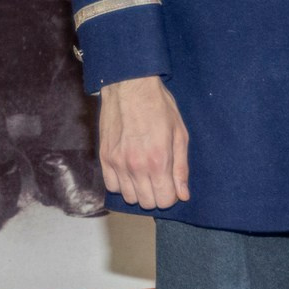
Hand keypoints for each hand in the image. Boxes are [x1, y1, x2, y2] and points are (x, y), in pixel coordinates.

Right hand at [99, 76, 189, 208]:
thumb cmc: (158, 106)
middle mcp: (136, 166)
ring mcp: (117, 163)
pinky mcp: (104, 157)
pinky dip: (121, 184)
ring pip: (128, 197)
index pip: (164, 201)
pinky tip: (129, 172)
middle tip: (159, 178)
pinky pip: (111, 186)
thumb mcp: (179, 134)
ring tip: (144, 174)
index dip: (171, 196)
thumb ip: (181, 168)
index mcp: (158, 161)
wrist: (129, 86)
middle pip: (147, 202)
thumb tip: (183, 195)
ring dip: (138, 191)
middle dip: (156, 195)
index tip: (171, 185)